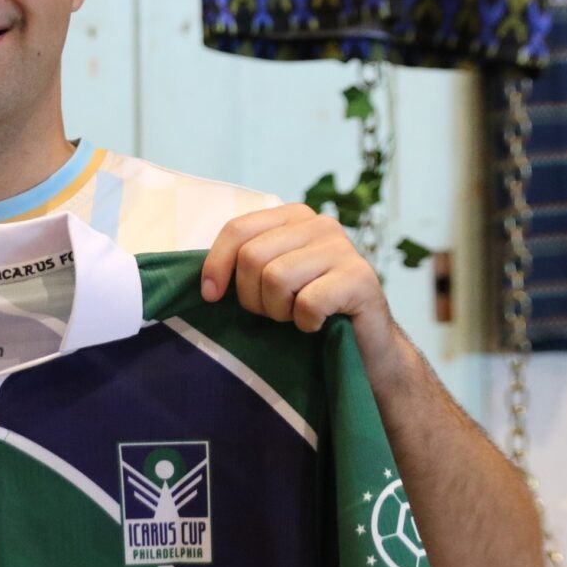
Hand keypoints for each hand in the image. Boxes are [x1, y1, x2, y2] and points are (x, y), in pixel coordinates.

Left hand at [199, 204, 401, 374]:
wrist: (365, 349)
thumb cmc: (309, 313)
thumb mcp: (269, 281)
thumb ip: (242, 264)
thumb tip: (201, 279)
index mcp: (293, 217)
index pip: (238, 229)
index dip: (216, 265)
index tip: (211, 297)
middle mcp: (320, 224)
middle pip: (253, 256)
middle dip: (251, 297)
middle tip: (273, 313)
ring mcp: (344, 248)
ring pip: (276, 278)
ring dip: (278, 311)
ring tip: (295, 317)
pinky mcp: (361, 278)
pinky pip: (307, 302)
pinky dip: (305, 323)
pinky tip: (318, 324)